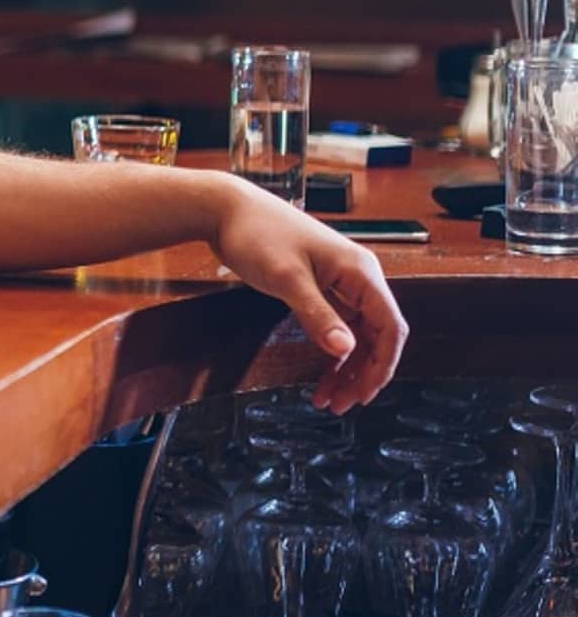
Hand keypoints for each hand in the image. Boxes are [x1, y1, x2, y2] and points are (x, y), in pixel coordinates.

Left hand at [209, 180, 408, 413]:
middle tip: (338, 405)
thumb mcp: (285, 278)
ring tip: (326, 399)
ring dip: (347, 368)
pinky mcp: (322, 287)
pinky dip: (332, 352)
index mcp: (360, 271)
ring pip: (358, 335)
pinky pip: (339, 326)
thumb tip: (344, 349)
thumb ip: (316, 314)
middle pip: (378, 336)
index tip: (361, 395)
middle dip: (363, 374)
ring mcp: (341, 282)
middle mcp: (358, 276)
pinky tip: (322, 374)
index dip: (381, 366)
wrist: (227, 211)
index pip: (390, 327)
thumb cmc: (257, 235)